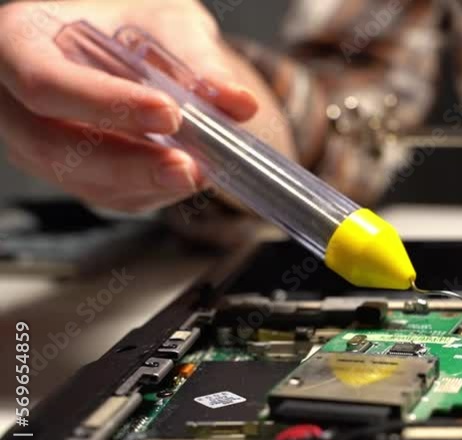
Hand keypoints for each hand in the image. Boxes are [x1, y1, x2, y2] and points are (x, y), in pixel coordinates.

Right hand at [0, 0, 283, 212]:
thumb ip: (198, 60)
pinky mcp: (72, 175)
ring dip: (146, 183)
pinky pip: (105, 195)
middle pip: (53, 147)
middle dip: (128, 163)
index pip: (44, 82)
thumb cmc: (133, 22)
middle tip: (187, 167)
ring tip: (199, 173)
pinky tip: (187, 177)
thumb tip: (238, 102)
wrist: (129, 42)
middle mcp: (14, 100)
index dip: (104, 104)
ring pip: (81, 180)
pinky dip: (151, 191)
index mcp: (19, 41)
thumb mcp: (166, 21)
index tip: (169, 113)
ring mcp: (36, 143)